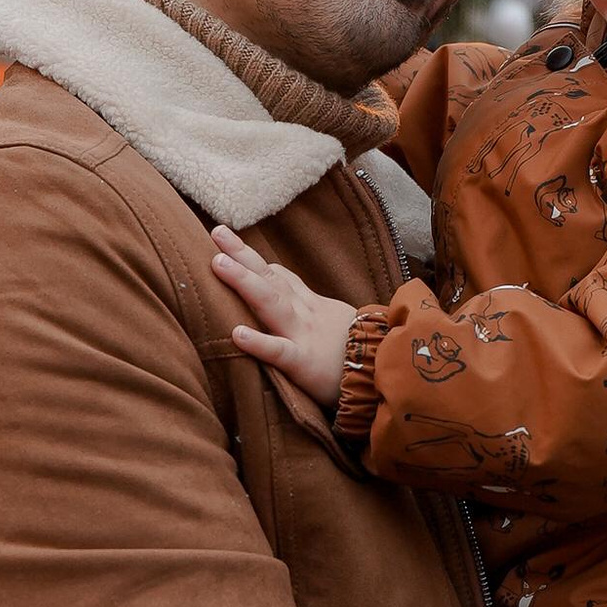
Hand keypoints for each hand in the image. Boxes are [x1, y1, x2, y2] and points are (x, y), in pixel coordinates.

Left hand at [212, 228, 355, 409]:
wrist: (390, 373)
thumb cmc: (361, 353)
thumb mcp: (337, 320)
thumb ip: (310, 306)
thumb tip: (287, 289)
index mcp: (311, 307)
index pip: (280, 277)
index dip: (253, 258)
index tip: (227, 240)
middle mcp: (304, 314)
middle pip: (270, 278)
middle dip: (242, 255)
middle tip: (217, 232)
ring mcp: (304, 336)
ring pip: (272, 303)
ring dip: (244, 282)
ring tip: (218, 264)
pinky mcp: (305, 364)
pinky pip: (280, 352)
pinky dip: (259, 342)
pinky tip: (237, 334)